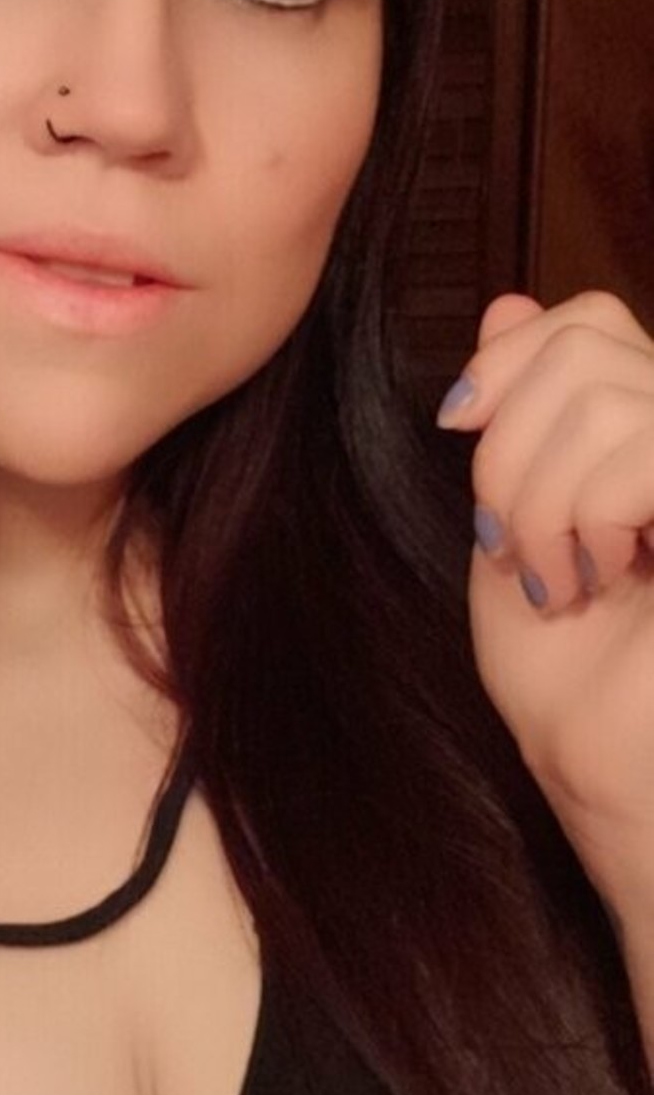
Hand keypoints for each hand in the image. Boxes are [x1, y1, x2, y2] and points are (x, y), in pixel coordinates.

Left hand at [437, 290, 653, 923]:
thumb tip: (508, 304)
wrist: (616, 789)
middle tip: (515, 546)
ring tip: (558, 581)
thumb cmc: (575, 688)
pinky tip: (592, 580)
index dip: (511, 357)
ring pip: (609, 393)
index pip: (588, 319)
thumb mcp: (513, 532)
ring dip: (543, 496)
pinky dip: (588, 510)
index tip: (459, 427)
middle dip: (510, 445)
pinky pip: (644, 446)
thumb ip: (513, 426)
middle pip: (588, 340)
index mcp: (651, 438)